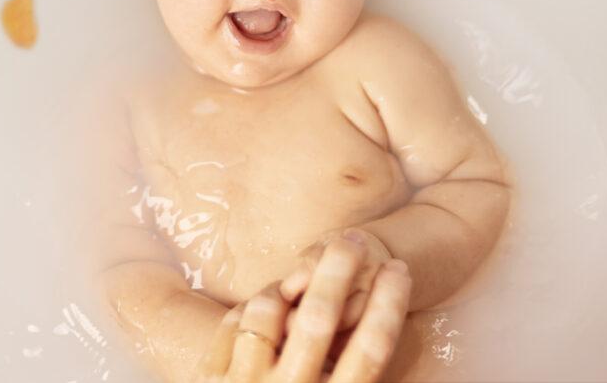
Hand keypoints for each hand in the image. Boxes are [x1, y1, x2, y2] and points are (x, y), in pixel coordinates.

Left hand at [196, 235, 410, 382]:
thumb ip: (348, 374)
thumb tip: (392, 336)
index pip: (369, 352)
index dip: (388, 305)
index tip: (398, 268)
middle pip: (320, 318)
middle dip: (340, 271)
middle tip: (353, 239)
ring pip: (268, 311)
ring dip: (281, 290)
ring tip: (291, 288)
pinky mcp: (208, 380)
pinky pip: (232, 321)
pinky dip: (247, 308)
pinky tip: (261, 308)